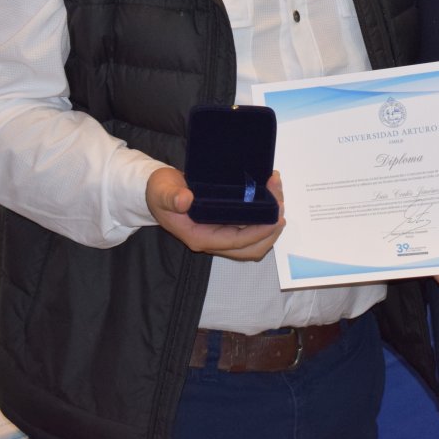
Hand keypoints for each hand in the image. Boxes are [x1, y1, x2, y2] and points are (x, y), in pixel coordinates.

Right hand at [146, 168, 284, 261]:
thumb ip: (171, 197)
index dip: (258, 231)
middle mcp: (213, 240)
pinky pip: (249, 227)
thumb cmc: (159, 192)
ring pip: (253, 240)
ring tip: (277, 196)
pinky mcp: (225, 224)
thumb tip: (185, 200)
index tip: (274, 216)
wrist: (157, 191)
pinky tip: (268, 196)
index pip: (236, 242)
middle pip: (250, 248)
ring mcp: (220, 233)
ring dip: (269, 223)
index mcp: (199, 237)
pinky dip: (263, 216)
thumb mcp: (162, 191)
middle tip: (280, 204)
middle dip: (270, 230)